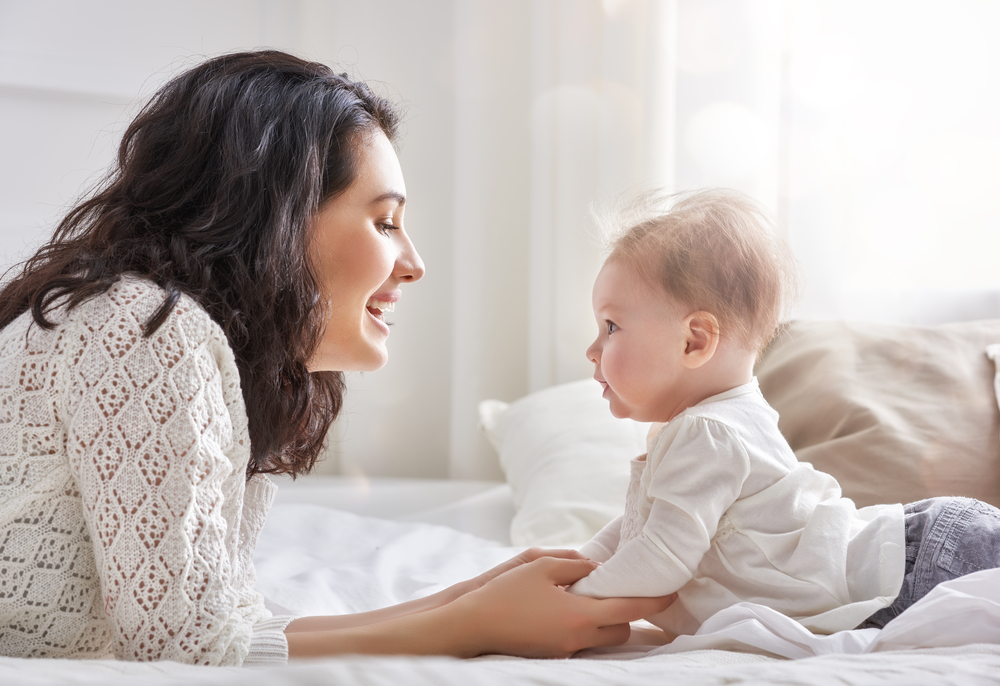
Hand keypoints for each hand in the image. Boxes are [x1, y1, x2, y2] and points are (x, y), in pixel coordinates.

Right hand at [445, 556, 675, 657]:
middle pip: (619, 633)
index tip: (672, 595)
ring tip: (591, 599)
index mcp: (578, 616)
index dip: (652, 603)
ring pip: (600, 641)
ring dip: (604, 623)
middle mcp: (576, 639)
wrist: (473, 625)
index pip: (627, 610)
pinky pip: (580, 643)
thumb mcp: (540, 566)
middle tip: (621, 592)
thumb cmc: (505, 593)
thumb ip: (575, 565)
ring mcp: (564, 650)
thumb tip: (597, 568)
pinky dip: (583, 628)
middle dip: (625, 615)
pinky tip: (568, 610)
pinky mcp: (552, 655)